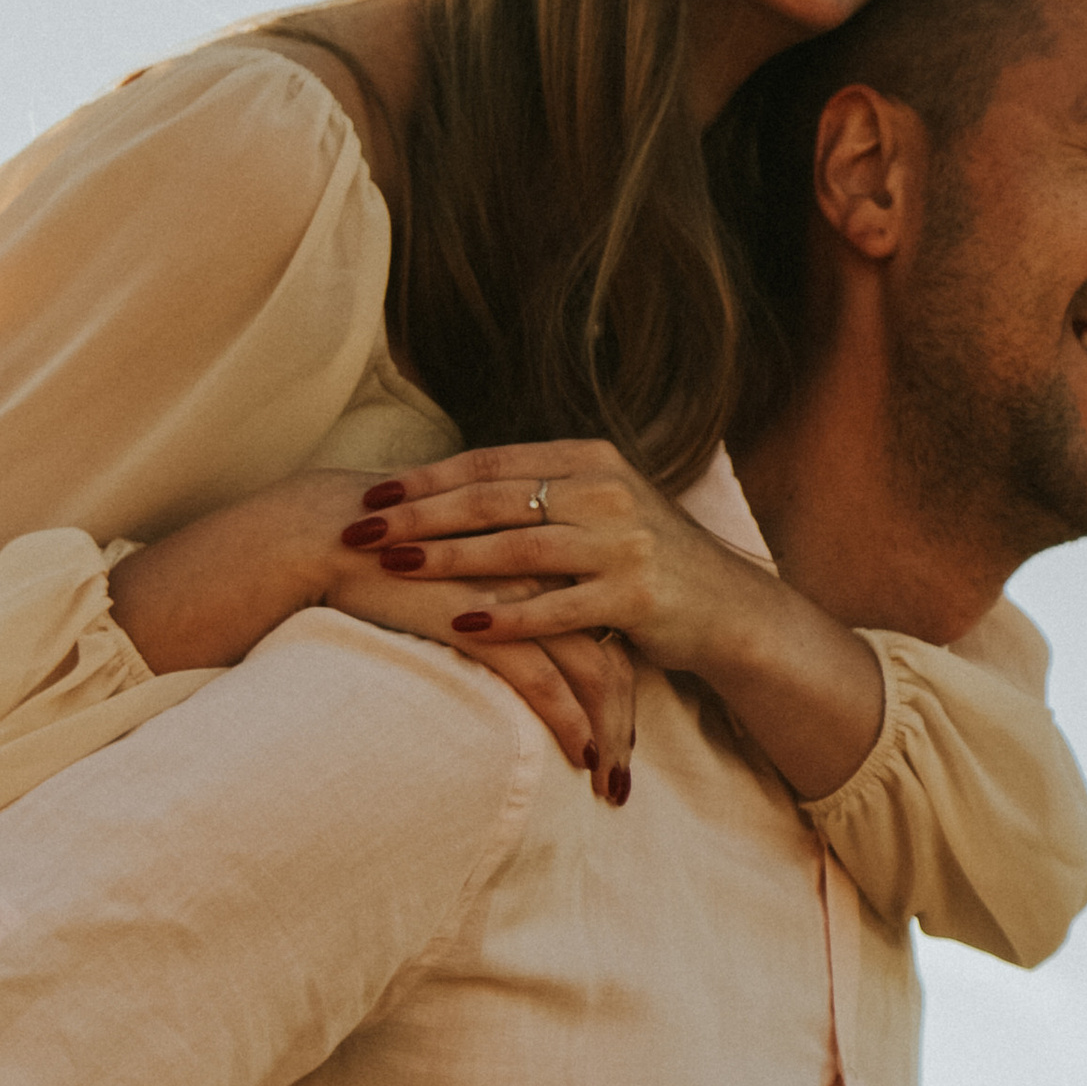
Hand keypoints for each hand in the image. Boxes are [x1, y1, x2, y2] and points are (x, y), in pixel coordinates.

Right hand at [324, 550, 638, 797]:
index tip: (623, 731)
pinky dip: (569, 722)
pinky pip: (543, 677)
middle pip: (620, 648)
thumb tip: (509, 647)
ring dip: (609, 732)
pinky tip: (581, 758)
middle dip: (625, 719)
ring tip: (611, 784)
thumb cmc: (389, 558)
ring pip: (595, 670)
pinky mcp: (483, 618)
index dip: (625, 680)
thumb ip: (495, 602)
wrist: (330, 532)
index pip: (611, 623)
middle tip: (624, 777)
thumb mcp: (459, 576)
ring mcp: (520, 594)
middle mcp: (549, 571)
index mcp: (550, 553)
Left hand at [345, 441, 886, 803]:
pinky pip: (557, 608)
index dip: (428, 477)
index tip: (373, 491)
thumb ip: (540, 492)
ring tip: (390, 567)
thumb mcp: (599, 507)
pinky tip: (460, 627)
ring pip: (517, 549)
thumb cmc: (646, 561)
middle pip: (494, 499)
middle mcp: (606, 490)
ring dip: (448, 558)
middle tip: (359, 527)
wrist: (727, 608)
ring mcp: (624, 542)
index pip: (492, 463)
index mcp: (591, 458)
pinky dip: (507, 618)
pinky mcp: (635, 596)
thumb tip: (454, 489)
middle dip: (420, 515)